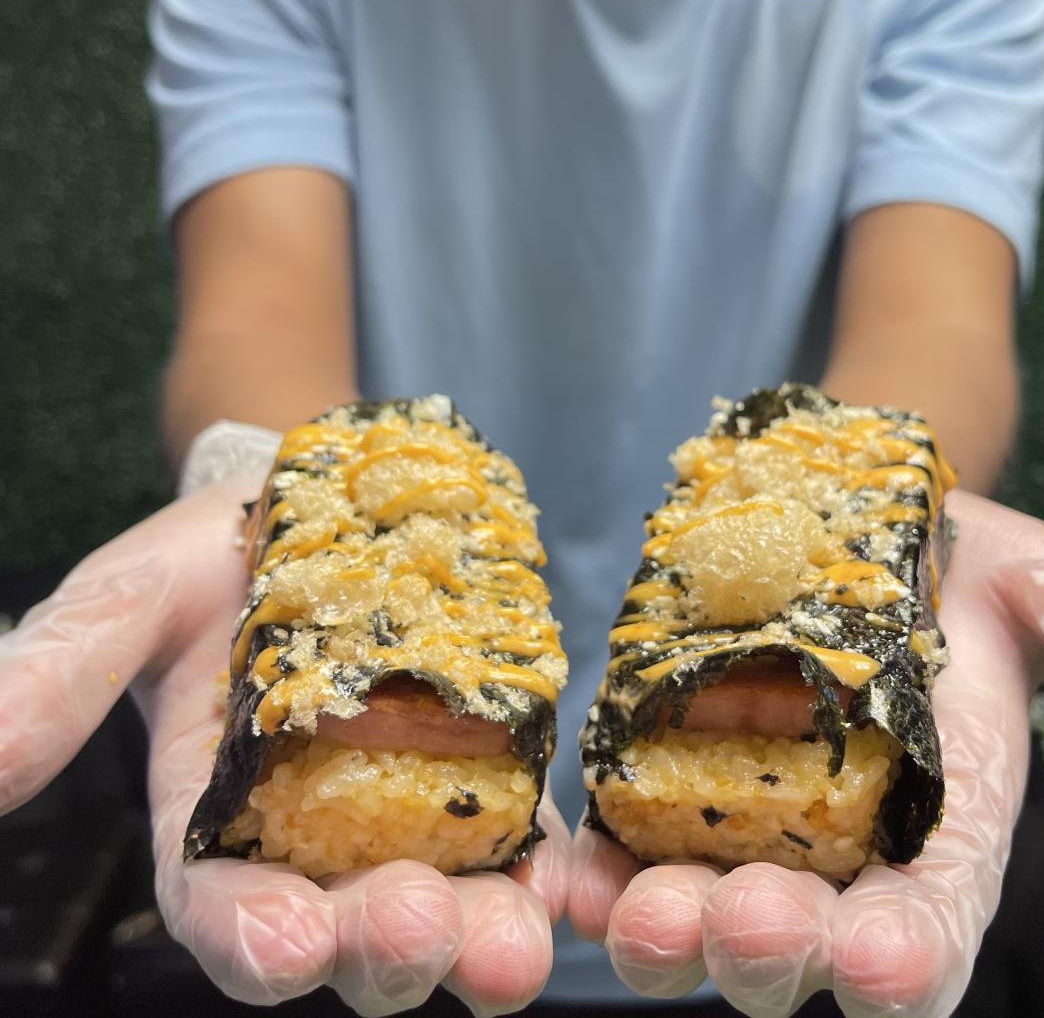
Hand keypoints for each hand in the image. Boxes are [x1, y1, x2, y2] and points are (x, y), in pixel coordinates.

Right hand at [0, 478, 565, 1015]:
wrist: (307, 509)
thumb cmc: (206, 563)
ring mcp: (408, 813)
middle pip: (346, 932)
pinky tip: (576, 883)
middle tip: (420, 925)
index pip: (224, 910)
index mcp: (214, 822)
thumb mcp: (124, 605)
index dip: (251, 938)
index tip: (287, 943)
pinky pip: (524, 837)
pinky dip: (550, 872)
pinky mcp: (485, 772)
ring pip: (447, 907)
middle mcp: (315, 843)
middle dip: (381, 948)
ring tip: (516, 943)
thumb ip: (52, 682)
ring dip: (482, 937)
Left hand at [568, 491, 1043, 1016]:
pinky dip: (590, 871)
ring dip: (664, 933)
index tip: (884, 962)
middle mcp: (840, 854)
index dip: (910, 956)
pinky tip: (562, 869)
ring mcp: (743, 823)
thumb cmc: (969, 568)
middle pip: (808, 944)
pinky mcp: (666, 775)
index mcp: (941, 832)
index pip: (935, 925)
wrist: (862, 520)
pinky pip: (621, 845)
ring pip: (701, 917)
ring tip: (626, 913)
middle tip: (736, 924)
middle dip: (770, 951)